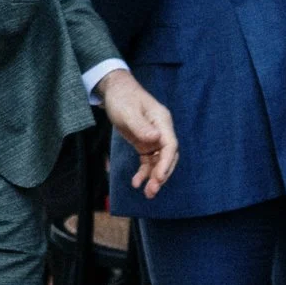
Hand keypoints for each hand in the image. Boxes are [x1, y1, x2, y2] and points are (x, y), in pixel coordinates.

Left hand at [100, 69, 177, 197]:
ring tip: (147, 193)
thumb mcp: (128, 111)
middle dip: (161, 175)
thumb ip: (140, 126)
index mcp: (162, 121)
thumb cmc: (122, 98)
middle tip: (152, 191)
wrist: (114, 91)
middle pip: (168, 157)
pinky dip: (144, 172)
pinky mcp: (145, 143)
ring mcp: (154, 138)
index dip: (166, 163)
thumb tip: (155, 138)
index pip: (170, 146)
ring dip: (154, 178)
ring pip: (159, 162)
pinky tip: (136, 183)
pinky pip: (148, 161)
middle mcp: (162, 131)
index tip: (159, 178)